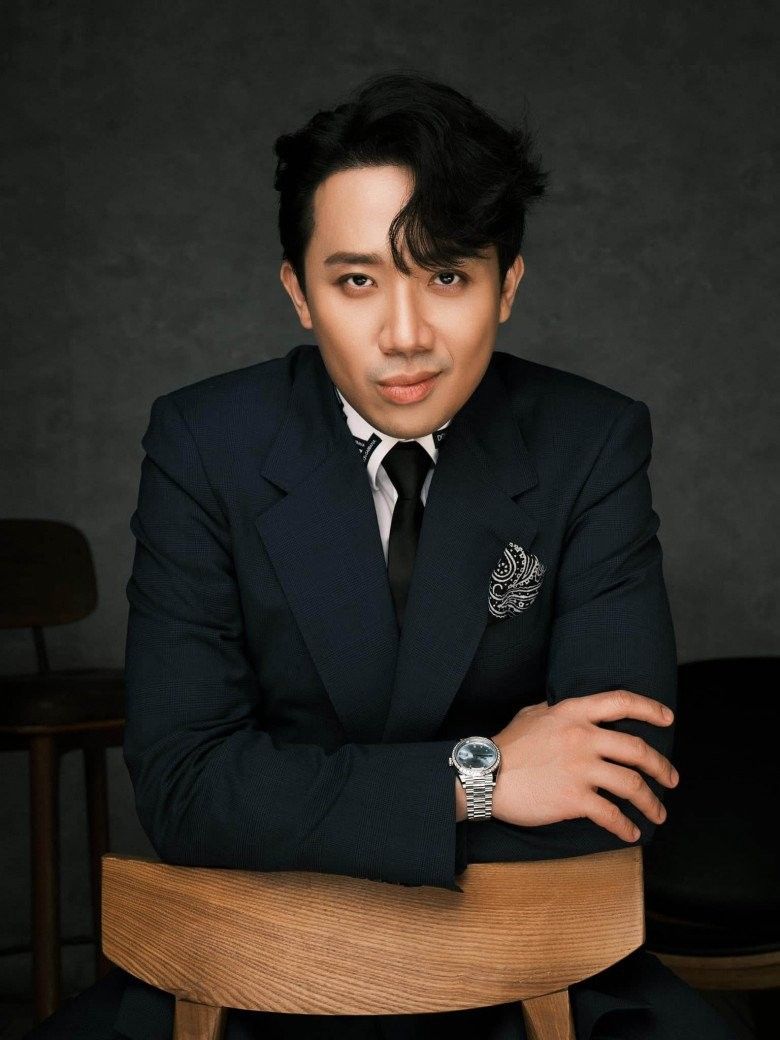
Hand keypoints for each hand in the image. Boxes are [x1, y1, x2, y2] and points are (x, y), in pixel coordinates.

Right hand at [491, 689, 678, 841]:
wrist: (484, 775)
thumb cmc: (506, 745)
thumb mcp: (532, 714)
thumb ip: (558, 711)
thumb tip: (576, 712)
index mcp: (573, 713)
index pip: (620, 701)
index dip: (649, 708)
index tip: (668, 719)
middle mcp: (582, 737)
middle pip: (637, 749)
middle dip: (662, 766)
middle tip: (672, 779)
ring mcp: (580, 769)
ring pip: (632, 784)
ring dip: (652, 802)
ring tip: (659, 812)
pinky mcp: (574, 799)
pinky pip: (611, 814)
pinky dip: (626, 826)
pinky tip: (631, 833)